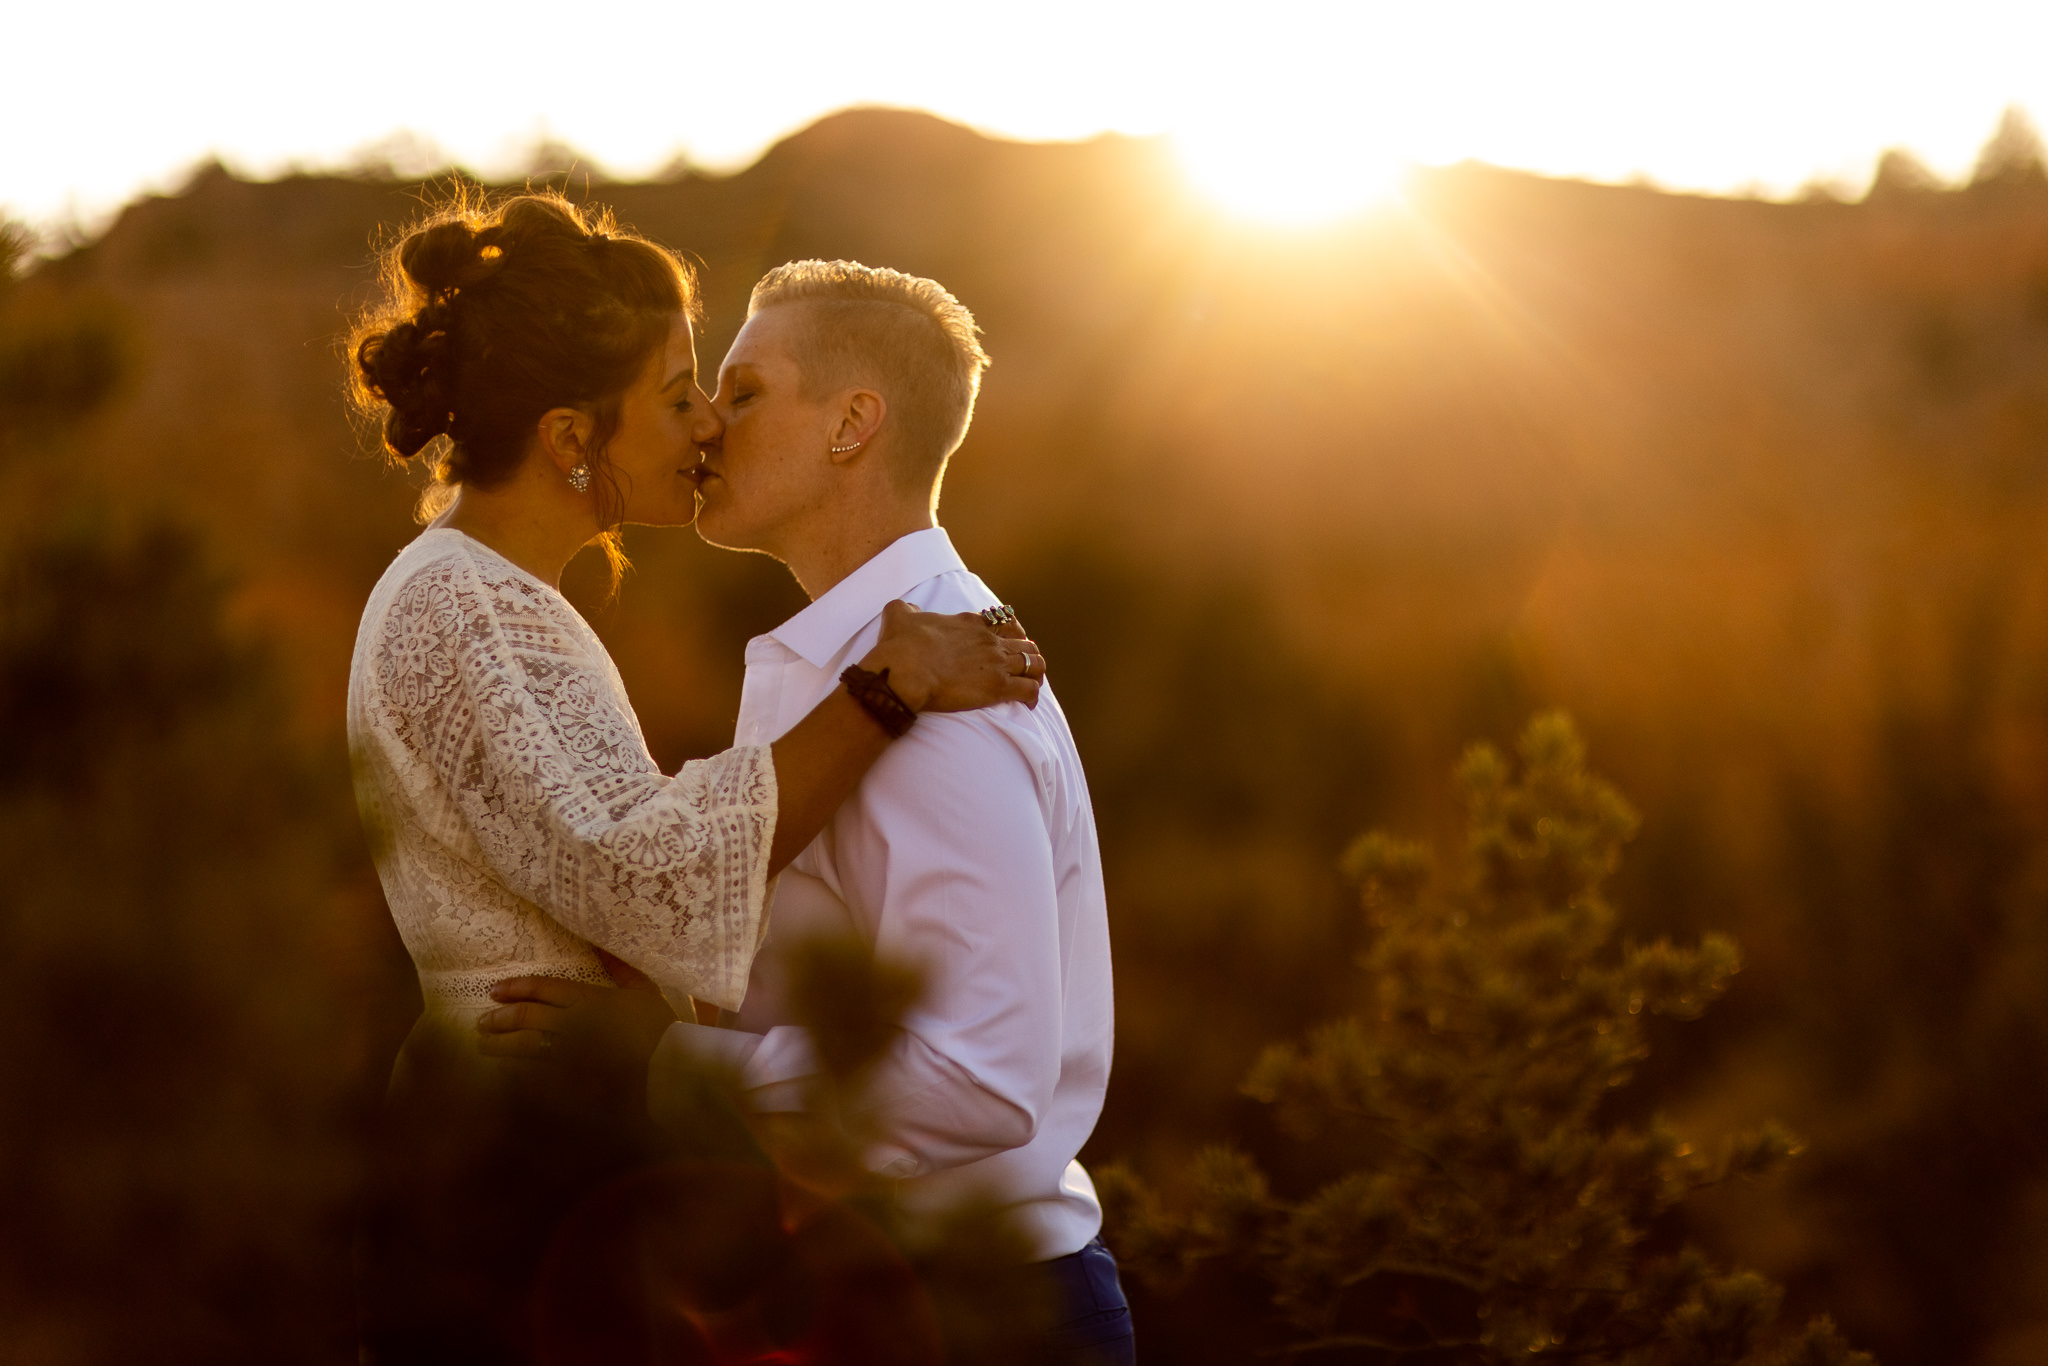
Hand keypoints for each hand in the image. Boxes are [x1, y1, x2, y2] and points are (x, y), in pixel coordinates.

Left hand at [477, 951, 678, 1073]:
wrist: (669, 1069)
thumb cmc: (660, 1028)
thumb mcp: (645, 990)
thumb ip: (621, 968)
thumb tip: (601, 944)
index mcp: (589, 1000)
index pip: (545, 989)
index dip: (517, 989)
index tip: (495, 992)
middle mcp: (574, 1024)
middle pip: (528, 1017)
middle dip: (501, 1019)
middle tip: (482, 1022)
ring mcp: (572, 1053)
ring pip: (527, 1046)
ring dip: (501, 1045)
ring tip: (483, 1045)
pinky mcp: (574, 1079)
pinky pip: (538, 1073)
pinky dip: (519, 1071)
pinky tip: (506, 1073)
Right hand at [864, 600, 1044, 713]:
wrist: (905, 672)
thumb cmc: (901, 646)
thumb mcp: (900, 616)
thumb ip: (905, 609)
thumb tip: (906, 608)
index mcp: (970, 623)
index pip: (1004, 622)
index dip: (1012, 631)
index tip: (1010, 641)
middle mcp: (989, 640)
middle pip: (1026, 643)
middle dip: (1028, 654)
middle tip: (1022, 667)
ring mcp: (996, 663)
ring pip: (1035, 664)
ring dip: (1036, 674)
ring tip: (1031, 685)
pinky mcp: (998, 688)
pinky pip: (1029, 690)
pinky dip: (1032, 696)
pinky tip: (1029, 703)